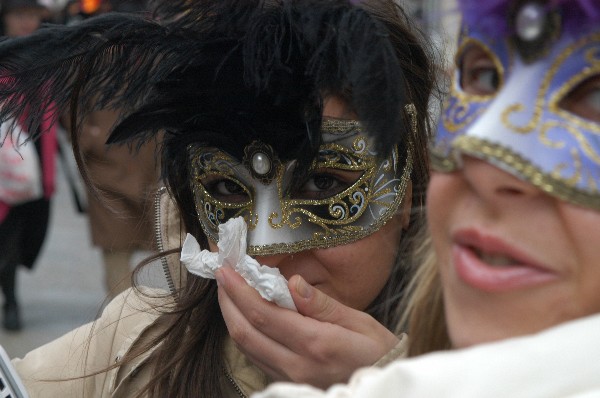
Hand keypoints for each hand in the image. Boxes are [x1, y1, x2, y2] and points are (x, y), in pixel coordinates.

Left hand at [215, 267, 399, 388]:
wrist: (386, 382)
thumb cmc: (378, 351)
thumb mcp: (360, 321)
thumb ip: (322, 305)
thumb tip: (292, 282)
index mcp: (315, 344)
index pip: (263, 313)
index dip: (239, 290)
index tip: (226, 269)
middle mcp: (296, 365)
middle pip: (245, 332)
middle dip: (227, 301)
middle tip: (221, 275)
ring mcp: (290, 378)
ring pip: (246, 347)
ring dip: (232, 317)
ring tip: (228, 291)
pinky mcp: (288, 384)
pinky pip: (256, 357)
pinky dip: (245, 333)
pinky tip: (246, 316)